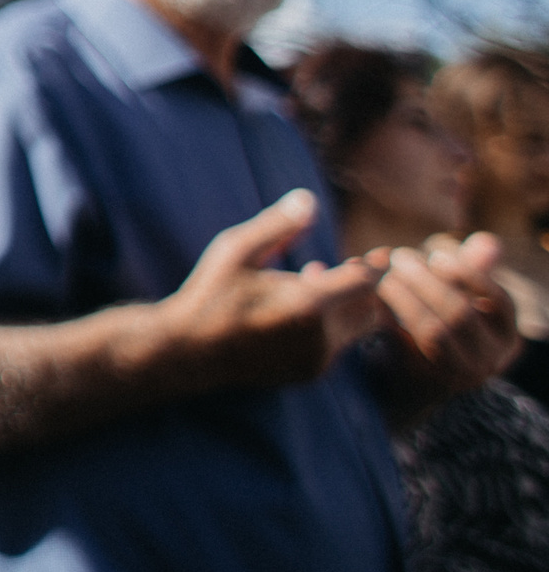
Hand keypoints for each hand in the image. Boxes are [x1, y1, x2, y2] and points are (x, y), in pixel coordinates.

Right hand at [153, 190, 383, 389]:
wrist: (190, 350)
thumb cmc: (211, 294)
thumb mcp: (236, 250)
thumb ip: (277, 225)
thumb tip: (308, 198)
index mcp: (307, 304)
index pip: (367, 282)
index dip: (377, 265)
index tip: (380, 252)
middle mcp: (320, 337)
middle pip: (372, 307)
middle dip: (365, 285)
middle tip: (348, 263)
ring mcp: (317, 359)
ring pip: (359, 328)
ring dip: (349, 304)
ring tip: (314, 279)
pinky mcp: (311, 372)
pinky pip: (340, 344)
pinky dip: (334, 324)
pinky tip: (302, 309)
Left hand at [368, 231, 518, 407]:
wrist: (398, 387)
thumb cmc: (427, 330)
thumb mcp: (452, 299)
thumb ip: (470, 272)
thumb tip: (490, 241)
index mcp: (505, 338)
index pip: (500, 301)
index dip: (469, 274)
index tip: (437, 255)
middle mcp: (490, 361)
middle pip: (461, 313)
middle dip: (425, 280)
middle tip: (396, 257)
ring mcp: (460, 377)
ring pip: (433, 329)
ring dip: (402, 296)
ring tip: (379, 275)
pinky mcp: (424, 385)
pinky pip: (403, 345)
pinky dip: (384, 317)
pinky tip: (366, 300)